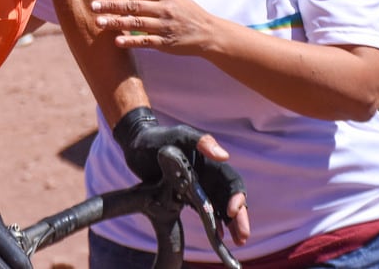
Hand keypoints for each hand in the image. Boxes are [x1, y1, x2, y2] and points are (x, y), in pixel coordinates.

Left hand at [91, 0, 216, 54]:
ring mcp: (165, 26)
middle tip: (93, 6)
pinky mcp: (166, 43)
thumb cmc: (186, 10)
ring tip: (98, 22)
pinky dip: (131, 41)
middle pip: (133, 6)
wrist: (208, 32)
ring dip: (116, 23)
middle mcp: (164, 9)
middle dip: (111, 6)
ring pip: (136, 23)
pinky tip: (117, 41)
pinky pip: (146, 41)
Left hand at [113, 108, 249, 244]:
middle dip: (240, 217)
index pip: (231, 181)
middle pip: (230, 198)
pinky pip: (204, 212)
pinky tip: (217, 237)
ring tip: (237, 242)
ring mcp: (198, 187)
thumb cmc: (159, 137)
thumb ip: (201, 141)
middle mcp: (208, 176)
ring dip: (231, 224)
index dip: (236, 196)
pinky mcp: (185, 196)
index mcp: (211, 163)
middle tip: (242, 237)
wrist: (136, 144)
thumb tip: (225, 156)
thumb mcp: (179, 135)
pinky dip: (213, 224)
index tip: (232, 211)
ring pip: (220, 208)